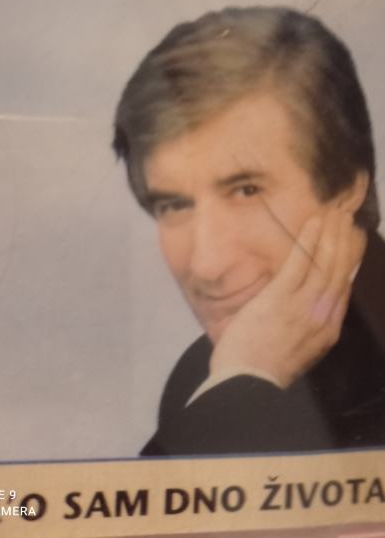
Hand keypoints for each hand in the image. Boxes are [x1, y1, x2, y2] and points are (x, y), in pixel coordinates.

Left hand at [209, 209, 359, 388]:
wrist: (246, 384)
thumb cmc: (261, 369)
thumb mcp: (296, 350)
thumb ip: (304, 327)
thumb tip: (302, 304)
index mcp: (326, 330)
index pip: (342, 288)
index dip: (349, 261)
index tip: (352, 241)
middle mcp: (322, 316)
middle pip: (339, 271)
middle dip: (344, 241)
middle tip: (346, 217)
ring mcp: (304, 306)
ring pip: (325, 263)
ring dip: (331, 234)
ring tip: (334, 213)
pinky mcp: (281, 298)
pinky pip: (300, 262)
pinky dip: (309, 240)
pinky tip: (313, 222)